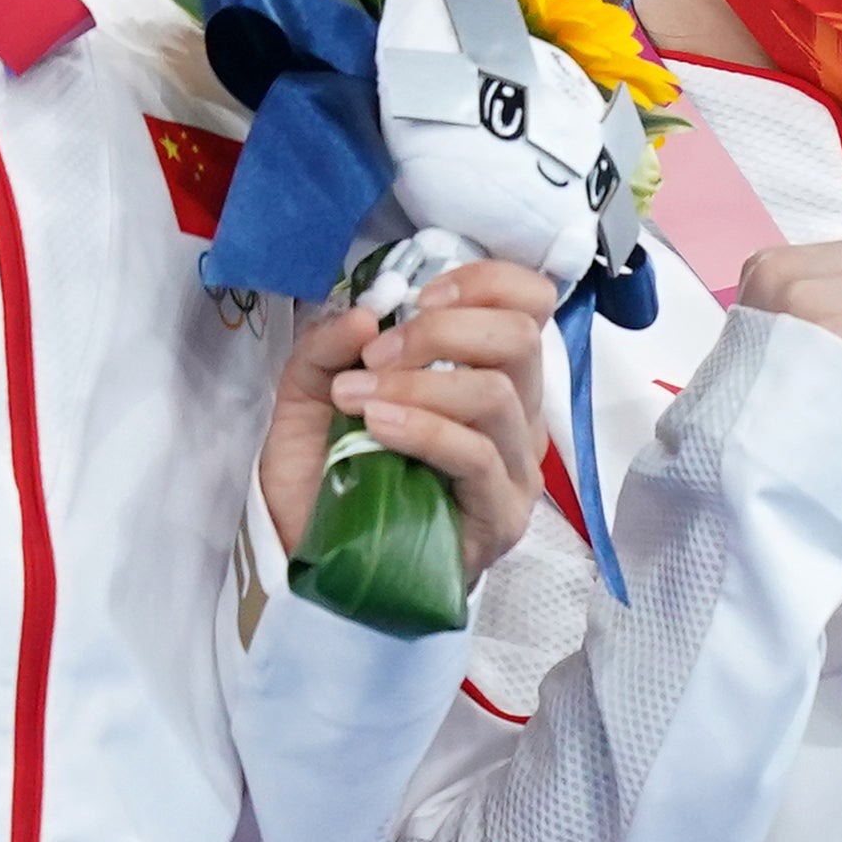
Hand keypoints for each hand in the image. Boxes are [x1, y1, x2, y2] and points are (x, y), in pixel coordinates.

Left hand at [260, 260, 561, 574]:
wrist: (316, 558)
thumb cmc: (331, 473)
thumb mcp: (312, 392)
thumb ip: (329, 345)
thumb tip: (366, 313)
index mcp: (488, 372)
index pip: (530, 302)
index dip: (483, 282)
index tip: (419, 298)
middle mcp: (516, 414)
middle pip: (518, 337)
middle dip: (439, 332)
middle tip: (374, 359)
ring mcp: (515, 468)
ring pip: (495, 394)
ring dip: (416, 383)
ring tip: (357, 400)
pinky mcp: (501, 516)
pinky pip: (477, 456)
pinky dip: (423, 429)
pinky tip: (378, 428)